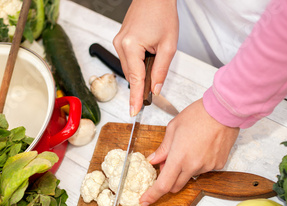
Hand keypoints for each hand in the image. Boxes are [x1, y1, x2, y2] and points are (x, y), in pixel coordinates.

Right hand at [113, 0, 177, 115]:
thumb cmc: (162, 13)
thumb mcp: (168, 45)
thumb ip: (161, 70)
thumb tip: (156, 88)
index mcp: (130, 46)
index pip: (135, 79)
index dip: (136, 98)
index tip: (134, 112)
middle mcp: (120, 44)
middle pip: (132, 75)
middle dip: (143, 83)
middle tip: (155, 88)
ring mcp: (118, 41)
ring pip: (130, 68)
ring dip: (142, 71)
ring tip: (156, 58)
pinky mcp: (121, 39)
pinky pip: (128, 59)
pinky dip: (138, 63)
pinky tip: (148, 55)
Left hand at [140, 99, 239, 205]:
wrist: (224, 110)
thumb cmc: (198, 115)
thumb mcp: (173, 128)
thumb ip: (163, 148)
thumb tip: (153, 160)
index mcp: (179, 158)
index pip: (163, 185)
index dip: (152, 195)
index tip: (144, 200)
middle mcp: (193, 166)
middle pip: (175, 186)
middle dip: (167, 181)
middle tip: (167, 164)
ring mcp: (207, 167)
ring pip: (189, 176)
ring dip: (184, 169)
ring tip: (189, 146)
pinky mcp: (218, 165)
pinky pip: (204, 169)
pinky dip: (198, 163)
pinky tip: (201, 147)